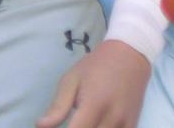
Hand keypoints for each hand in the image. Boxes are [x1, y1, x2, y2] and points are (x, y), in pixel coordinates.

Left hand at [35, 39, 150, 127]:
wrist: (132, 53)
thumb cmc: (98, 65)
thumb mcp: (72, 79)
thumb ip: (58, 106)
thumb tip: (40, 126)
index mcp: (94, 104)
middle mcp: (112, 117)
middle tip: (72, 123)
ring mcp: (125, 123)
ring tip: (82, 122)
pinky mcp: (133, 124)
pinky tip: (97, 125)